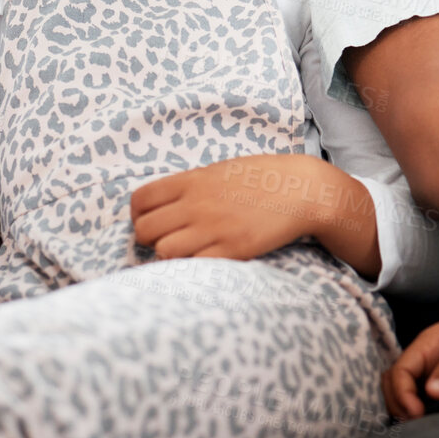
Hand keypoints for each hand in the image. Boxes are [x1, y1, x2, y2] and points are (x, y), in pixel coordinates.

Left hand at [131, 154, 335, 262]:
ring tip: (184, 252)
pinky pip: (193, 265)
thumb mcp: (220, 171)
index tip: (150, 221)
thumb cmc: (261, 178)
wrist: (301, 190)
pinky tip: (204, 259)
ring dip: (168, 255)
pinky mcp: (231, 250)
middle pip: (145, 229)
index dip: (138, 215)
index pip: (140, 200)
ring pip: (164, 251)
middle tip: (165, 239)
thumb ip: (191, 185)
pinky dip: (192, 266)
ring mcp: (213, 228)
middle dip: (148, 238)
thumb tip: (164, 203)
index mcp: (192, 181)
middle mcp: (197, 204)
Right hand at [383, 298, 438, 419]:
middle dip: (397, 403)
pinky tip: (430, 422)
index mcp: (425, 346)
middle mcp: (425, 359)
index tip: (417, 413)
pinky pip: (425, 398)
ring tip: (418, 427)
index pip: (399, 372)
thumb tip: (431, 392)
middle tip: (414, 423)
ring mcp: (435, 372)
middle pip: (394, 383)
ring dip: (405, 408)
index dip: (402, 394)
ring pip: (406, 391)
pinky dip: (420, 410)